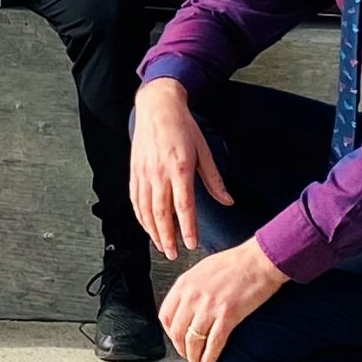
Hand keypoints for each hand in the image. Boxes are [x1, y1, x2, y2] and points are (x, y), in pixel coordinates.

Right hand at [130, 76, 230, 260]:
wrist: (157, 107)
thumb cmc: (182, 127)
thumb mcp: (204, 151)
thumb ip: (214, 179)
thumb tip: (227, 200)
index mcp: (179, 168)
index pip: (183, 206)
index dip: (187, 228)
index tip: (191, 244)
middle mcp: (158, 173)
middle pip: (161, 213)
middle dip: (167, 237)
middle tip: (174, 254)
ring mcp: (143, 173)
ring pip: (145, 209)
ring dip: (152, 231)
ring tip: (161, 246)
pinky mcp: (134, 171)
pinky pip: (135, 199)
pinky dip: (140, 216)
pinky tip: (147, 226)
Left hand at [160, 238, 286, 361]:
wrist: (258, 260)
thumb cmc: (234, 263)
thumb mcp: (202, 270)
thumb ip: (191, 288)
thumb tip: (186, 305)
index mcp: (184, 284)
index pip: (165, 315)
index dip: (169, 333)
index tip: (176, 340)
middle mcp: (192, 296)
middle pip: (177, 331)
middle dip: (180, 349)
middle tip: (187, 356)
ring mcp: (209, 306)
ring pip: (193, 341)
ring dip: (193, 357)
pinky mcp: (228, 315)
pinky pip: (214, 342)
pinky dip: (210, 356)